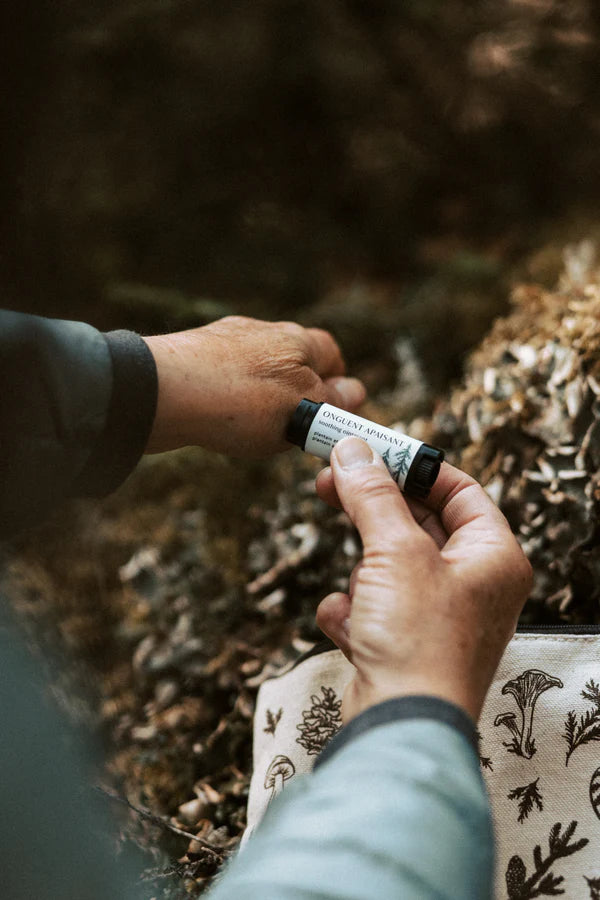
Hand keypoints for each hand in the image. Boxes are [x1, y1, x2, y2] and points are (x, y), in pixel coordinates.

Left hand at [142, 316, 364, 455]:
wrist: (160, 391)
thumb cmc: (239, 401)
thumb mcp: (301, 410)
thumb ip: (331, 403)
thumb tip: (355, 392)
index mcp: (297, 340)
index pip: (332, 354)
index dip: (337, 384)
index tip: (332, 414)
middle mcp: (263, 331)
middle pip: (293, 361)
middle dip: (297, 394)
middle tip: (291, 430)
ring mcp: (225, 341)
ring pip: (257, 371)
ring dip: (262, 398)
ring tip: (251, 430)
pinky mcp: (192, 356)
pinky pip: (224, 378)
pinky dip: (229, 399)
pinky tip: (218, 421)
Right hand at [315, 437, 531, 722]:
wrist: (399, 728)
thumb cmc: (419, 641)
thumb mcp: (396, 552)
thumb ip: (372, 495)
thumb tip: (353, 449)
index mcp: (493, 557)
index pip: (459, 490)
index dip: (414, 466)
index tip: (370, 450)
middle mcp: (473, 585)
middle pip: (418, 524)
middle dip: (371, 510)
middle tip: (329, 480)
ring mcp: (439, 616)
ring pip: (388, 567)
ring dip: (363, 574)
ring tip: (359, 592)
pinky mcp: (406, 644)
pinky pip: (372, 607)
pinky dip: (354, 613)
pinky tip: (351, 629)